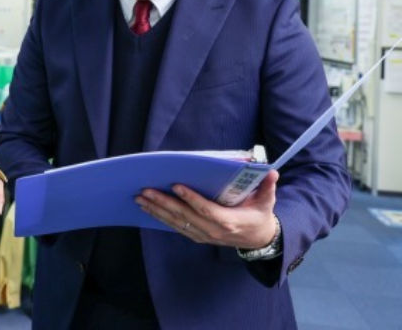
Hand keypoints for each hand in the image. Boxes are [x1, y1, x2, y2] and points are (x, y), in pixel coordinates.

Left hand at [135, 169, 279, 249]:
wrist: (258, 240)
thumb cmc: (259, 216)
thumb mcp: (267, 202)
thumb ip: (267, 187)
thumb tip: (272, 171)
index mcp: (228, 221)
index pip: (206, 210)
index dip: (190, 198)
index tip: (175, 186)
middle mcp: (212, 230)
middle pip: (184, 216)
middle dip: (163, 203)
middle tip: (145, 190)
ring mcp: (202, 235)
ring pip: (175, 223)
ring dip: (156, 210)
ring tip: (139, 198)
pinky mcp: (196, 236)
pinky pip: (175, 227)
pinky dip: (159, 218)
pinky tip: (147, 208)